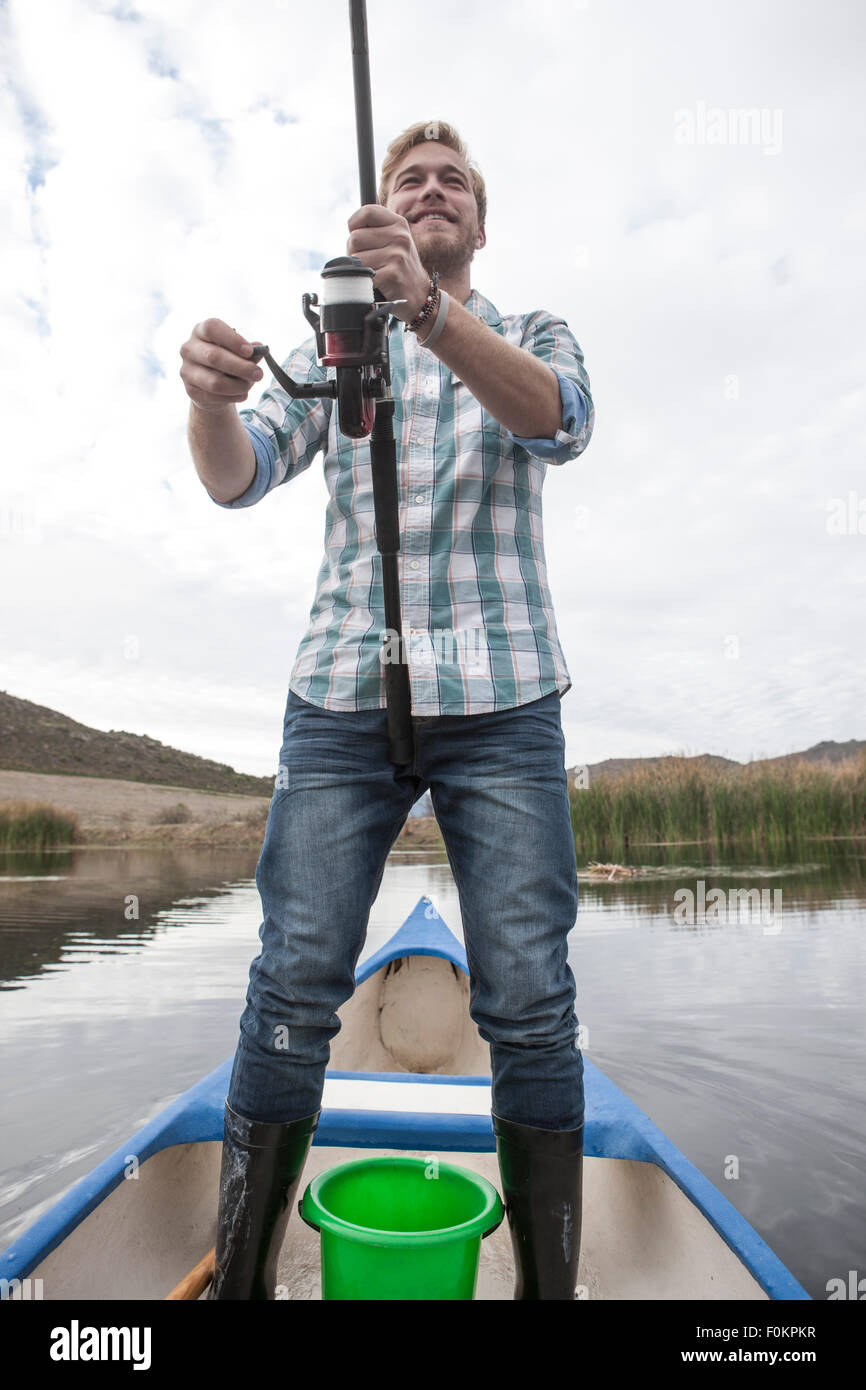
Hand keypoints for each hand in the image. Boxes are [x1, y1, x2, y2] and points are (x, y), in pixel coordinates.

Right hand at [179, 318, 263, 410]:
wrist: (211, 385)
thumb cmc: (227, 361)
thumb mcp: (238, 352)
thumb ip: (250, 351)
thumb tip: (260, 349)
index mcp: (201, 331)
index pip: (212, 328)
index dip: (232, 339)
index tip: (250, 351)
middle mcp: (189, 348)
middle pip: (214, 356)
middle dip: (240, 367)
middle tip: (259, 374)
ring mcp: (187, 370)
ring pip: (215, 381)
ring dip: (238, 386)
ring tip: (250, 385)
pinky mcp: (190, 390)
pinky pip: (215, 397)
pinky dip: (233, 397)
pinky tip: (242, 394)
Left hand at [346, 205, 430, 323]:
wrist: (420, 295)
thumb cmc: (399, 267)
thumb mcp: (394, 240)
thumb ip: (375, 229)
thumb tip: (351, 229)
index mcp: (399, 224)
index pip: (367, 212)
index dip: (354, 225)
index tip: (359, 238)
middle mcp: (400, 236)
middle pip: (355, 237)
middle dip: (354, 252)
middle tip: (369, 261)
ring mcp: (397, 255)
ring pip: (356, 258)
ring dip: (360, 268)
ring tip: (374, 272)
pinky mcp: (392, 274)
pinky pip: (363, 275)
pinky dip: (365, 282)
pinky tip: (377, 284)